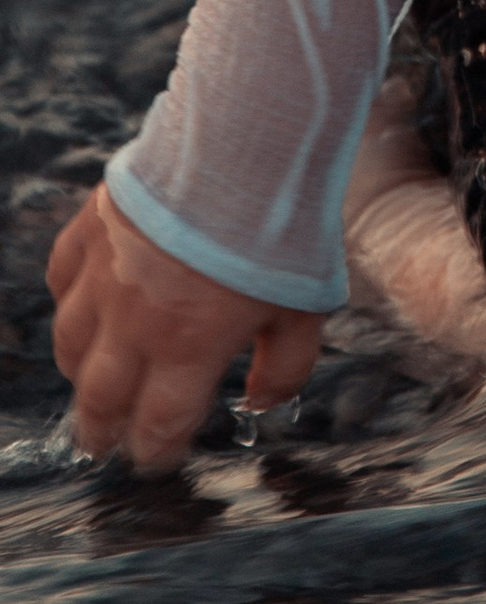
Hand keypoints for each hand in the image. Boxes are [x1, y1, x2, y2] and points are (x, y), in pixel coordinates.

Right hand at [47, 189, 322, 472]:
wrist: (242, 145)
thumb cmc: (282, 229)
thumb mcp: (305, 309)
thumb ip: (283, 368)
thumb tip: (260, 404)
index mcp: (186, 349)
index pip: (158, 424)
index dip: (156, 450)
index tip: (157, 458)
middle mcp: (133, 323)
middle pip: (100, 399)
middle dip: (101, 430)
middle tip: (100, 444)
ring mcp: (104, 276)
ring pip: (71, 345)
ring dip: (80, 373)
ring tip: (90, 384)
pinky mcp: (91, 231)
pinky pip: (63, 280)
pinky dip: (70, 301)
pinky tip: (83, 305)